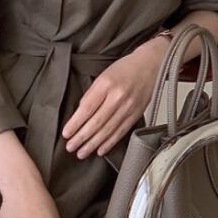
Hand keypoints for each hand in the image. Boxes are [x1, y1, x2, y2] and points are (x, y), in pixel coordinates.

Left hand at [61, 39, 165, 158]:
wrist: (150, 65)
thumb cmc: (125, 69)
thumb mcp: (103, 76)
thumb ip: (91, 95)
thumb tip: (79, 115)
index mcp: (106, 84)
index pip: (87, 108)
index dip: (75, 124)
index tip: (66, 134)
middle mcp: (118, 97)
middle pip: (96, 122)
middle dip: (81, 138)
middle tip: (70, 147)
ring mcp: (129, 107)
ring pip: (108, 130)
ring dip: (93, 144)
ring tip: (82, 152)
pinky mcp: (136, 114)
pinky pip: (121, 132)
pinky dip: (109, 143)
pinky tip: (100, 150)